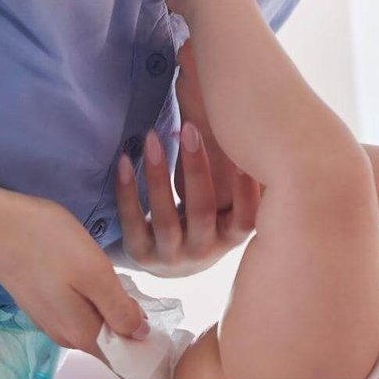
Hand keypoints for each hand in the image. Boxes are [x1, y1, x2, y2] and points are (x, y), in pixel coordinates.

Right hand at [0, 190, 150, 358]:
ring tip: (138, 294)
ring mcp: (51, 319)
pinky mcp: (43, 302)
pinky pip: (81, 313)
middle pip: (111, 344)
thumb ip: (118, 309)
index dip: (147, 353)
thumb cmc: (47, 242)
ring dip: (117, 316)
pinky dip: (99, 305)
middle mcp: (65, 335)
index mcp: (81, 334)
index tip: (170, 338)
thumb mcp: (93, 272)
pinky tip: (107, 285)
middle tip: (161, 308)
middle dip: (136, 333)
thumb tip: (141, 336)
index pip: (122, 360)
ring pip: (96, 326)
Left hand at [113, 40, 260, 277]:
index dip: (246, 189)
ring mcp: (172, 256)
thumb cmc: (210, 221)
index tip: (242, 152)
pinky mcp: (141, 256)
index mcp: (232, 237)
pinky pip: (132, 221)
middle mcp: (205, 251)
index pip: (247, 216)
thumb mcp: (230, 207)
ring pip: (165, 216)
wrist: (177, 264)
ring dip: (158, 174)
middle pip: (202, 209)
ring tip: (152, 136)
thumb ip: (241, 176)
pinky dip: (127, 190)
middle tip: (191, 127)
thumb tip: (252, 114)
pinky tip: (126, 160)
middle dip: (196, 167)